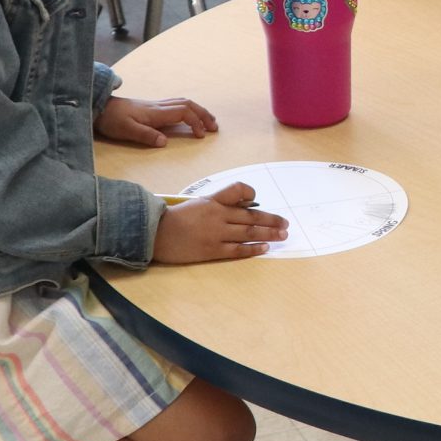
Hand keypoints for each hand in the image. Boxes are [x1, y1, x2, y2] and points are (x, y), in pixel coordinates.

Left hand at [97, 94, 218, 146]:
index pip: (183, 113)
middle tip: (215, 127)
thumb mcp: (126, 130)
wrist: (98, 107)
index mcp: (155, 112)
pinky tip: (189, 116)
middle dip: (203, 114)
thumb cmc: (112, 120)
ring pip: (183, 102)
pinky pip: (176, 104)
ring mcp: (155, 106)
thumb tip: (164, 142)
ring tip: (208, 121)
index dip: (195, 122)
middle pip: (188, 104)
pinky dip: (189, 109)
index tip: (201, 135)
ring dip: (198, 110)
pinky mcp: (152, 108)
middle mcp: (158, 106)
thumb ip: (146, 135)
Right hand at [153, 181, 288, 262]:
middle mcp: (217, 215)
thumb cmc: (174, 220)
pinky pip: (237, 249)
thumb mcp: (195, 204)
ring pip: (248, 231)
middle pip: (250, 215)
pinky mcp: (212, 250)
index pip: (237, 190)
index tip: (256, 198)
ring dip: (268, 233)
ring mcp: (216, 233)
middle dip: (271, 219)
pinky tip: (265, 248)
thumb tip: (240, 206)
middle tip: (285, 223)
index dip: (249, 193)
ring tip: (282, 235)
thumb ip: (216, 204)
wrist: (155, 235)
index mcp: (212, 201)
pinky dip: (253, 248)